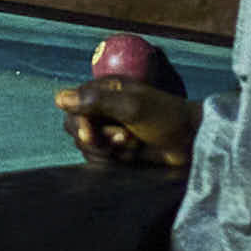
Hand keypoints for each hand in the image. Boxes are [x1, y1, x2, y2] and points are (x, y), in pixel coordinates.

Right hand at [55, 77, 198, 174]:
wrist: (191, 142)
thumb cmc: (166, 117)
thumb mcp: (132, 106)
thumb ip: (96, 101)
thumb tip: (59, 98)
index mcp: (105, 90)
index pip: (71, 106)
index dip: (79, 122)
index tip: (91, 133)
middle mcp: (102, 108)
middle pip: (75, 128)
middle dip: (97, 139)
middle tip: (124, 140)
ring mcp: (108, 129)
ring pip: (86, 147)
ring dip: (108, 151)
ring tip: (133, 145)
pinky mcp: (115, 149)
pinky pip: (98, 159)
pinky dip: (114, 160)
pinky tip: (133, 155)